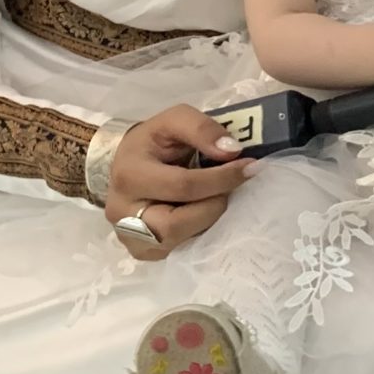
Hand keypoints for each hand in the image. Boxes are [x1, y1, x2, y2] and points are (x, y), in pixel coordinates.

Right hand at [104, 106, 258, 258]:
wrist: (129, 164)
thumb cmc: (153, 142)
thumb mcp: (173, 121)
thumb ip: (201, 128)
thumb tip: (232, 151)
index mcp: (129, 175)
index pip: (183, 186)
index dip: (222, 178)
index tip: (251, 167)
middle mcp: (123, 212)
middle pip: (176, 225)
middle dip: (213, 206)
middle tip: (229, 189)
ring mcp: (130, 237)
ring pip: (178, 242)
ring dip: (207, 221)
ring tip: (214, 198)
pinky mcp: (142, 252)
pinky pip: (178, 251)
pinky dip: (198, 233)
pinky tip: (203, 214)